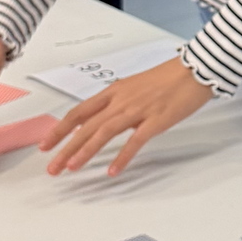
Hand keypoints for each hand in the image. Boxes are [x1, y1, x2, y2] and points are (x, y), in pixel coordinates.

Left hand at [41, 56, 212, 177]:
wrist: (195, 69)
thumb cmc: (168, 78)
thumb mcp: (136, 87)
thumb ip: (119, 103)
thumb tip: (105, 121)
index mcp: (114, 91)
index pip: (79, 112)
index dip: (59, 129)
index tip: (46, 145)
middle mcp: (120, 100)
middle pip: (86, 126)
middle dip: (66, 148)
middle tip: (53, 168)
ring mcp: (138, 110)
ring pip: (103, 132)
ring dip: (85, 151)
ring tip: (72, 169)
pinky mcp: (156, 120)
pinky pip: (135, 141)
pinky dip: (122, 156)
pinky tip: (112, 171)